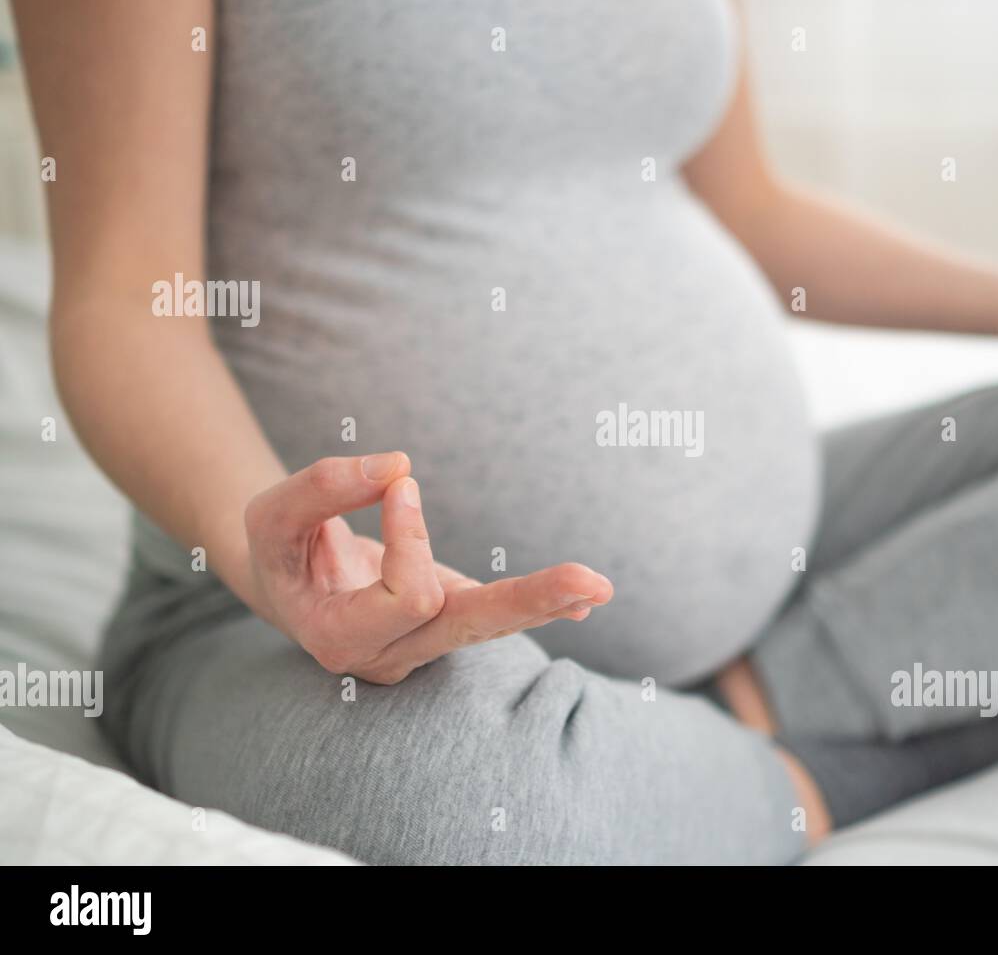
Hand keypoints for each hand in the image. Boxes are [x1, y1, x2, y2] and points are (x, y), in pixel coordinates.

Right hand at [243, 452, 612, 683]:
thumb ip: (325, 488)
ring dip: (545, 601)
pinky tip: (580, 602)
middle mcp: (392, 656)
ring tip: (598, 587)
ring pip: (492, 626)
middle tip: (592, 582)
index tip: (397, 484)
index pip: (410, 595)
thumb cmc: (279, 549)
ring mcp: (425, 645)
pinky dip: (537, 603)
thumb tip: (399, 466)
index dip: (411, 534)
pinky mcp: (447, 621)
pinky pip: (495, 616)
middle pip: (472, 629)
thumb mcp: (274, 513)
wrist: (283, 582)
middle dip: (528, 601)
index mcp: (342, 640)